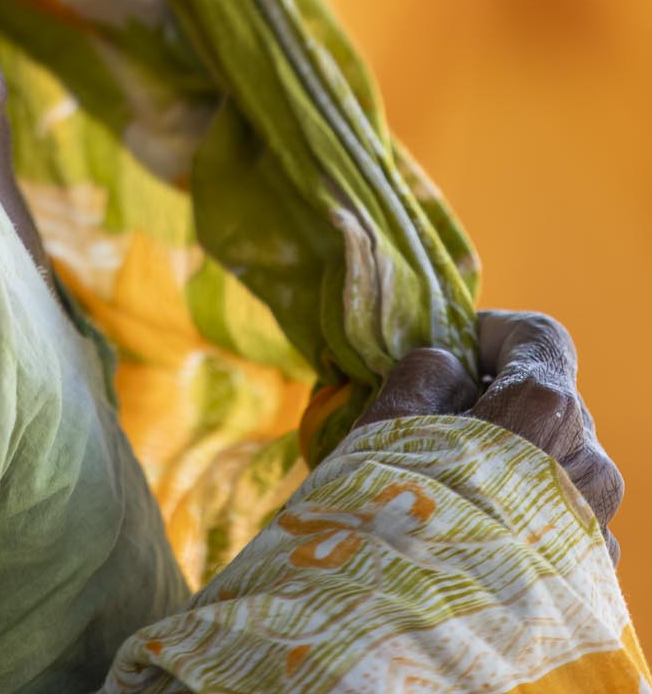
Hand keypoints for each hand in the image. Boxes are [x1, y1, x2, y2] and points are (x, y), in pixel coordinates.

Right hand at [355, 311, 623, 562]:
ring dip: (520, 469)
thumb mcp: (388, 424)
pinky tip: (478, 547)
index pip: (541, 339)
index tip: (460, 351)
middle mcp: (590, 464)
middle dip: (504, 407)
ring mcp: (600, 531)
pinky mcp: (595, 587)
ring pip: (565, 472)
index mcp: (545, 410)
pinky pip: (569, 528)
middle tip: (439, 435)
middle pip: (554, 407)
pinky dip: (531, 522)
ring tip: (457, 503)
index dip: (497, 335)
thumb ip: (427, 373)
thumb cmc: (391, 525)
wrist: (415, 654)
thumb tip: (452, 368)